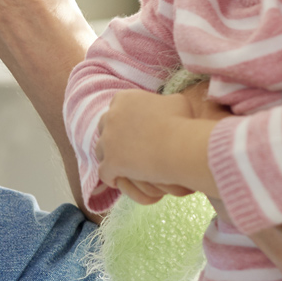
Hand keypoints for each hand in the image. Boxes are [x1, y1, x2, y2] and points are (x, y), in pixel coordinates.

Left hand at [97, 89, 219, 197]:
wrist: (179, 146)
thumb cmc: (181, 123)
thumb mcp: (176, 102)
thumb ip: (162, 102)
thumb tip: (164, 105)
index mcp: (125, 99)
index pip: (116, 107)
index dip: (123, 119)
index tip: (132, 128)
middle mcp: (111, 116)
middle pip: (104, 127)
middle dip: (112, 137)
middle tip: (125, 147)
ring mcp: (108, 140)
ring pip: (100, 150)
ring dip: (109, 157)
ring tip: (121, 165)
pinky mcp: (110, 163)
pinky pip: (104, 172)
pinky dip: (111, 177)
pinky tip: (119, 181)